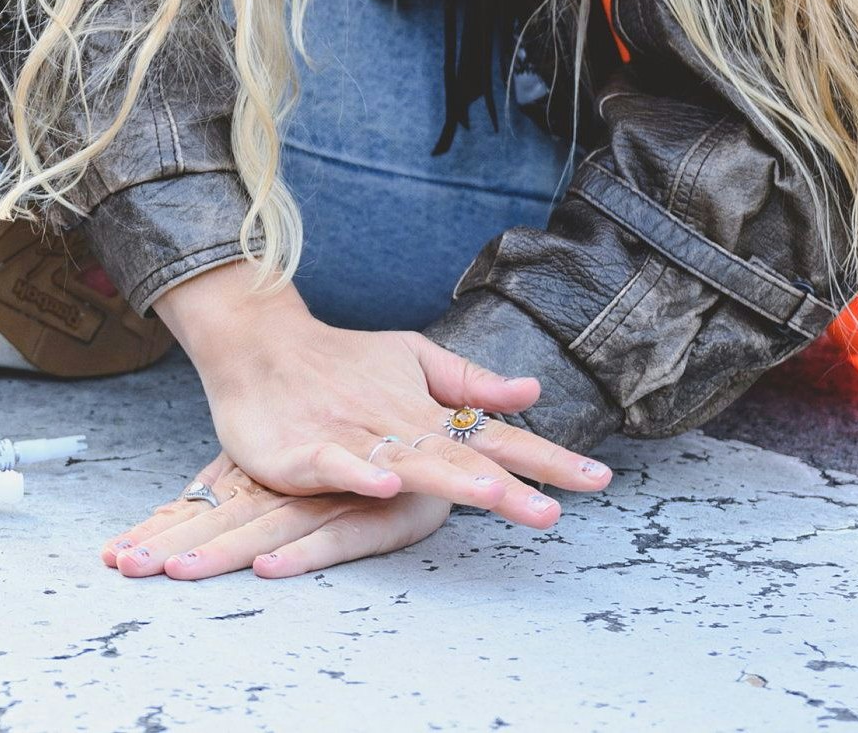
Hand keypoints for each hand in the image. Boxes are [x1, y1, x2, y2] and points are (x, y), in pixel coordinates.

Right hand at [133, 263, 611, 578]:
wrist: (258, 344)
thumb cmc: (339, 359)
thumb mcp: (409, 359)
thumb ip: (469, 382)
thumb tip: (532, 388)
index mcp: (426, 411)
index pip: (498, 437)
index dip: (547, 459)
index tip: (599, 480)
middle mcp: (398, 425)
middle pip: (460, 459)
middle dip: (505, 487)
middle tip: (550, 514)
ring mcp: (353, 437)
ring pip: (408, 463)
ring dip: (449, 480)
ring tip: (490, 497)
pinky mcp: (307, 451)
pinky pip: (338, 464)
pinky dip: (360, 473)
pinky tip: (385, 485)